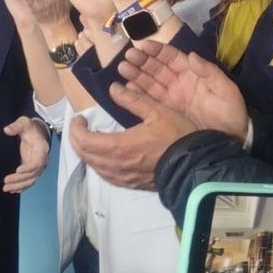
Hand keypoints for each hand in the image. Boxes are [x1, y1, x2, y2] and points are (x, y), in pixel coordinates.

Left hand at [1, 116, 49, 192]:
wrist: (36, 133)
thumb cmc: (30, 128)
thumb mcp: (24, 123)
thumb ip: (16, 126)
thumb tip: (7, 130)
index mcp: (42, 148)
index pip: (38, 161)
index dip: (29, 168)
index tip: (18, 170)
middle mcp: (42, 159)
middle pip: (33, 174)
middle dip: (20, 180)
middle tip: (6, 182)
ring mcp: (38, 166)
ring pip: (31, 180)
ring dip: (19, 186)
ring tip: (6, 188)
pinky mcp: (33, 170)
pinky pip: (29, 181)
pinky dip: (22, 187)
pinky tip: (12, 190)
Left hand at [68, 82, 198, 189]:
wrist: (196, 165)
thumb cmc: (177, 137)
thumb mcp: (157, 111)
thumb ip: (132, 100)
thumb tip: (113, 88)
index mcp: (119, 146)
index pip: (85, 140)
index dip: (76, 129)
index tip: (79, 118)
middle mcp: (116, 165)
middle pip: (85, 155)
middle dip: (76, 140)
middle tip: (80, 127)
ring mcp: (123, 177)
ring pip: (94, 167)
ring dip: (86, 153)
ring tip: (89, 139)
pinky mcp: (131, 184)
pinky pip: (106, 176)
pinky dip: (98, 164)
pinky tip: (103, 157)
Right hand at [118, 42, 249, 139]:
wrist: (231, 139)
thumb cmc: (230, 112)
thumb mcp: (226, 90)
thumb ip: (209, 72)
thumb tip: (191, 56)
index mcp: (192, 73)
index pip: (172, 57)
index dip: (158, 50)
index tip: (144, 45)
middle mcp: (178, 82)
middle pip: (157, 68)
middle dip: (142, 61)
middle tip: (128, 56)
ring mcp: (171, 98)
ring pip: (150, 82)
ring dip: (136, 74)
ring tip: (123, 68)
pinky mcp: (166, 112)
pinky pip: (149, 100)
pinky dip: (138, 93)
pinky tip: (127, 87)